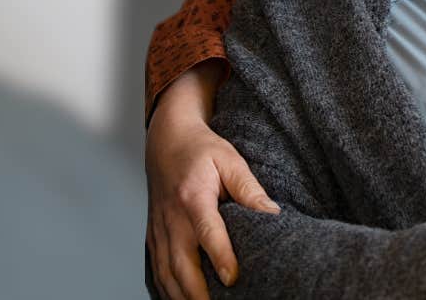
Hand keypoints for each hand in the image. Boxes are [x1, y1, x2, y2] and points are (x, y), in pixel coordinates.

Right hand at [146, 63, 279, 299]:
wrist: (166, 140)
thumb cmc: (201, 149)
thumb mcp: (230, 159)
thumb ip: (249, 188)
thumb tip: (272, 214)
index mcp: (193, 196)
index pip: (207, 232)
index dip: (220, 257)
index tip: (233, 278)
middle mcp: (172, 217)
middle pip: (181, 262)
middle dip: (196, 290)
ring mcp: (159, 228)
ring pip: (165, 271)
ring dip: (181, 294)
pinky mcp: (153, 234)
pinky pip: (157, 268)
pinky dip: (166, 288)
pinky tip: (180, 299)